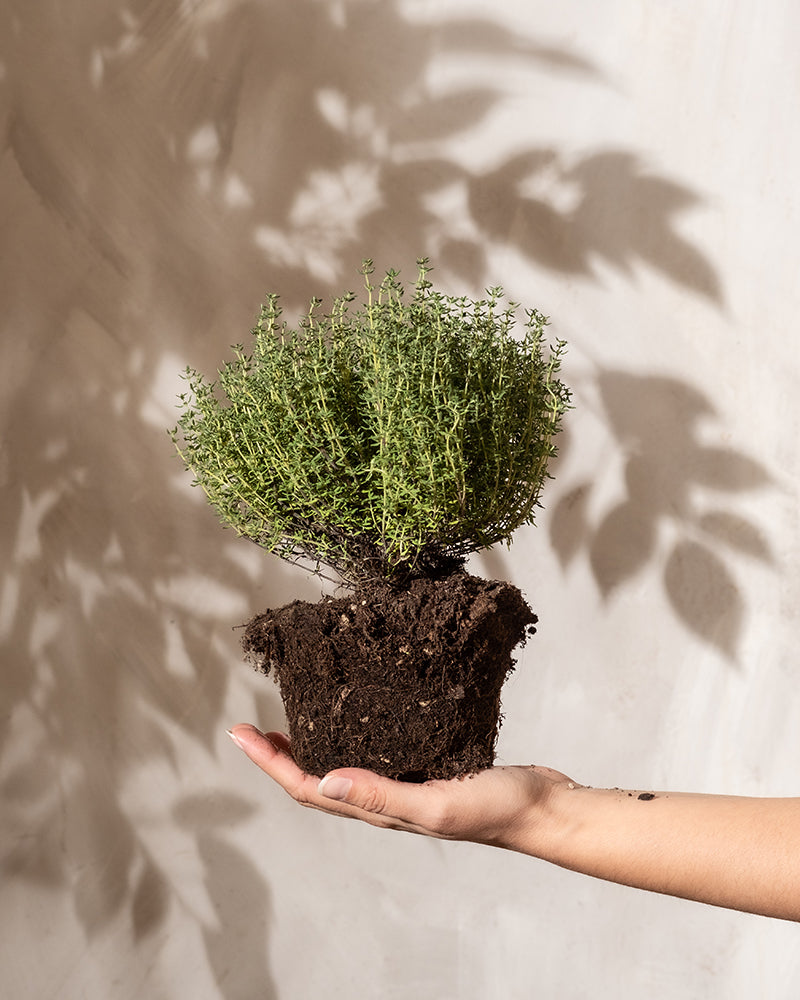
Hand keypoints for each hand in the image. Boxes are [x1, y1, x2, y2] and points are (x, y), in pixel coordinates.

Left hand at [227, 724, 574, 850]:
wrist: (544, 807)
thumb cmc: (498, 809)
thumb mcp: (437, 804)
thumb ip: (382, 797)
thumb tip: (322, 782)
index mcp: (381, 810)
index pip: (309, 790)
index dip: (270, 764)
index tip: (241, 733)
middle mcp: (385, 800)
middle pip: (316, 781)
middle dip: (278, 757)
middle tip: (252, 727)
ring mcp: (404, 784)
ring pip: (342, 766)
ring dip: (310, 747)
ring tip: (290, 720)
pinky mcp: (425, 765)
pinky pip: (374, 751)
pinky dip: (350, 733)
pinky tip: (356, 714)